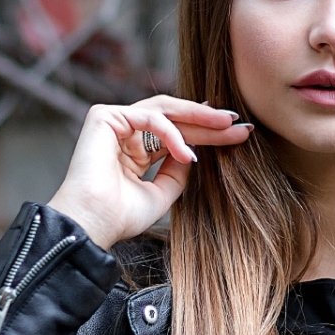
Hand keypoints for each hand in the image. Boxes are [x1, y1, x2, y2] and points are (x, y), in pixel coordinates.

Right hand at [45, 95, 252, 248]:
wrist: (94, 224)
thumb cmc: (121, 216)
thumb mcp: (163, 192)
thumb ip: (178, 170)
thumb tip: (195, 151)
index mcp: (135, 151)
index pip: (177, 135)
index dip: (208, 134)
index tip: (238, 134)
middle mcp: (125, 134)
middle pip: (174, 119)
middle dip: (209, 121)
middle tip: (239, 125)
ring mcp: (114, 122)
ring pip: (165, 110)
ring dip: (198, 117)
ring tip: (226, 127)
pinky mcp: (104, 116)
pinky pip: (150, 117)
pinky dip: (172, 134)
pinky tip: (188, 153)